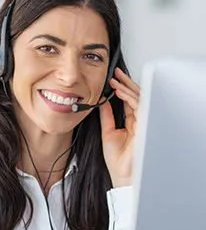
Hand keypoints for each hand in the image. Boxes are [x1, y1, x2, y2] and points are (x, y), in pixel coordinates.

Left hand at [99, 67, 139, 187]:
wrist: (122, 173)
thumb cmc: (117, 158)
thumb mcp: (108, 131)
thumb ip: (107, 115)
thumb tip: (102, 101)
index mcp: (130, 121)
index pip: (128, 101)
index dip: (121, 89)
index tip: (113, 79)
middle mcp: (138, 120)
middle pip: (135, 97)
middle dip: (126, 83)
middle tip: (117, 73)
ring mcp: (142, 121)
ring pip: (139, 99)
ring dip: (127, 88)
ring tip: (116, 80)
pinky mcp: (144, 124)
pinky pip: (138, 106)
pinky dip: (129, 97)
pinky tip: (120, 91)